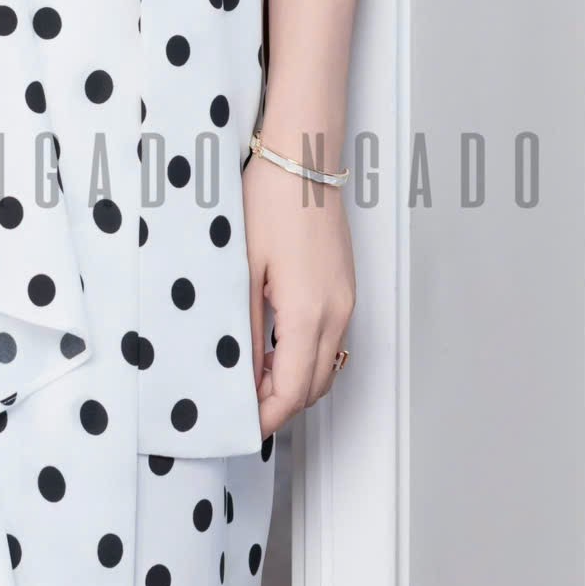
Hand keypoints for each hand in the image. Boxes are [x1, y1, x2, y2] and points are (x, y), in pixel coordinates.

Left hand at [244, 154, 356, 432]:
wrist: (302, 160)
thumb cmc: (269, 203)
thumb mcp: (242, 271)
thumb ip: (244, 329)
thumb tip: (239, 374)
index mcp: (309, 313)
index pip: (293, 390)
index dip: (267, 416)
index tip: (240, 425)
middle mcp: (337, 313)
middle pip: (314, 387)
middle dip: (279, 404)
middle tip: (238, 404)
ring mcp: (346, 302)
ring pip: (325, 366)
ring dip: (293, 381)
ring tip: (250, 375)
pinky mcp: (345, 289)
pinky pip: (330, 341)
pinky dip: (304, 356)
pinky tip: (272, 345)